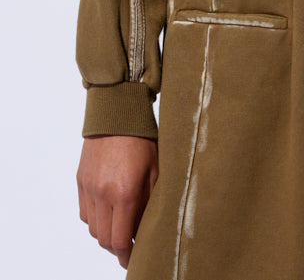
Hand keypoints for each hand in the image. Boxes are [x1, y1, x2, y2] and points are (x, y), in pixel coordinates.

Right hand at [77, 135, 158, 267]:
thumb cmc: (144, 139)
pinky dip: (95, 219)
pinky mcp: (81, 180)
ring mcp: (89, 187)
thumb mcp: (156, 171)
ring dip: (106, 234)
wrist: (118, 112)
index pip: (121, 240)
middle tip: (130, 246)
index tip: (134, 259)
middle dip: (118, 247)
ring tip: (121, 228)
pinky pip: (85, 212)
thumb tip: (145, 229)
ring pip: (93, 228)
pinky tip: (109, 212)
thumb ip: (150, 203)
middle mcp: (103, 193)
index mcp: (125, 193)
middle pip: (104, 239)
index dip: (128, 255)